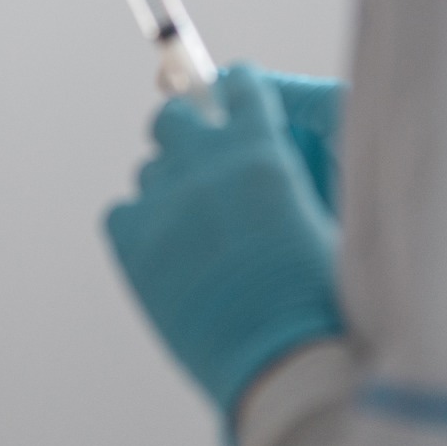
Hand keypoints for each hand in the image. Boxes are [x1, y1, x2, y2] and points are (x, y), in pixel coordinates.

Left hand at [105, 64, 342, 425]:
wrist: (283, 359)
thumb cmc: (322, 298)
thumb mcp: (325, 218)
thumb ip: (289, 175)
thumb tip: (267, 158)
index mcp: (261, 149)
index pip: (239, 86)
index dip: (236, 89)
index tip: (232, 92)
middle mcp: (205, 163)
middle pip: (172, 118)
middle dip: (187, 131)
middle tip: (201, 161)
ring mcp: (162, 201)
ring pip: (150, 170)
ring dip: (170, 187)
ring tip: (197, 229)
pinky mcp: (130, 242)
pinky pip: (121, 213)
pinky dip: (139, 225)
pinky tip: (166, 253)